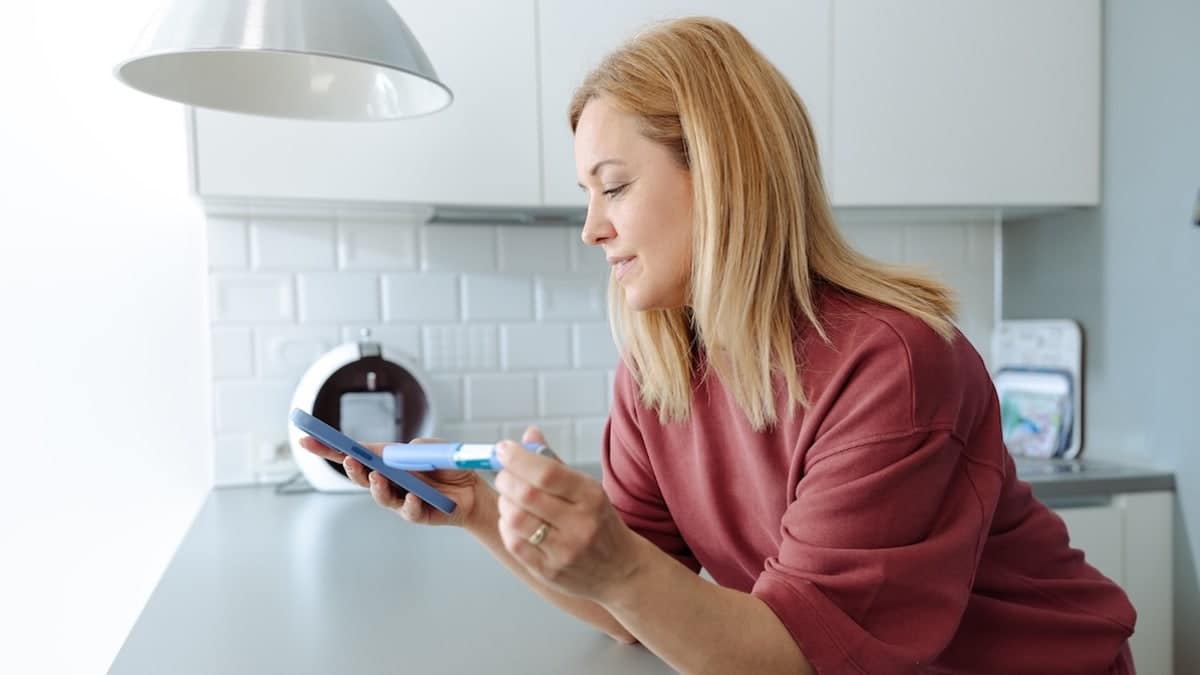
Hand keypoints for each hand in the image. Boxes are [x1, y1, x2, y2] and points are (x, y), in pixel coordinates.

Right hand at [298, 435, 486, 528]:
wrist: (473, 490)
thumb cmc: (448, 466)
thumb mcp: (433, 448)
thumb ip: (415, 448)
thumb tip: (399, 455)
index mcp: (386, 461)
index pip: (354, 453)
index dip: (329, 448)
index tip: (306, 440)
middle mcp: (388, 481)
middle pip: (361, 476)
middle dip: (350, 468)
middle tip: (348, 459)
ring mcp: (399, 499)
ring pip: (380, 495)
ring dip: (376, 486)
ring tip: (377, 476)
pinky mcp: (416, 514)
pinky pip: (408, 510)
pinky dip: (409, 503)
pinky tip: (413, 496)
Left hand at [492, 436, 642, 603]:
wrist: (622, 570)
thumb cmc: (599, 523)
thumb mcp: (587, 490)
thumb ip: (555, 463)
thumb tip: (529, 435)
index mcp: (592, 497)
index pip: (548, 473)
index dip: (519, 458)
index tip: (503, 449)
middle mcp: (580, 524)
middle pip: (527, 495)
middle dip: (506, 478)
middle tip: (503, 474)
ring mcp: (565, 551)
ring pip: (516, 519)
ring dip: (504, 503)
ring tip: (509, 498)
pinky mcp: (549, 571)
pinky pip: (514, 544)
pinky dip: (506, 526)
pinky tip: (514, 521)